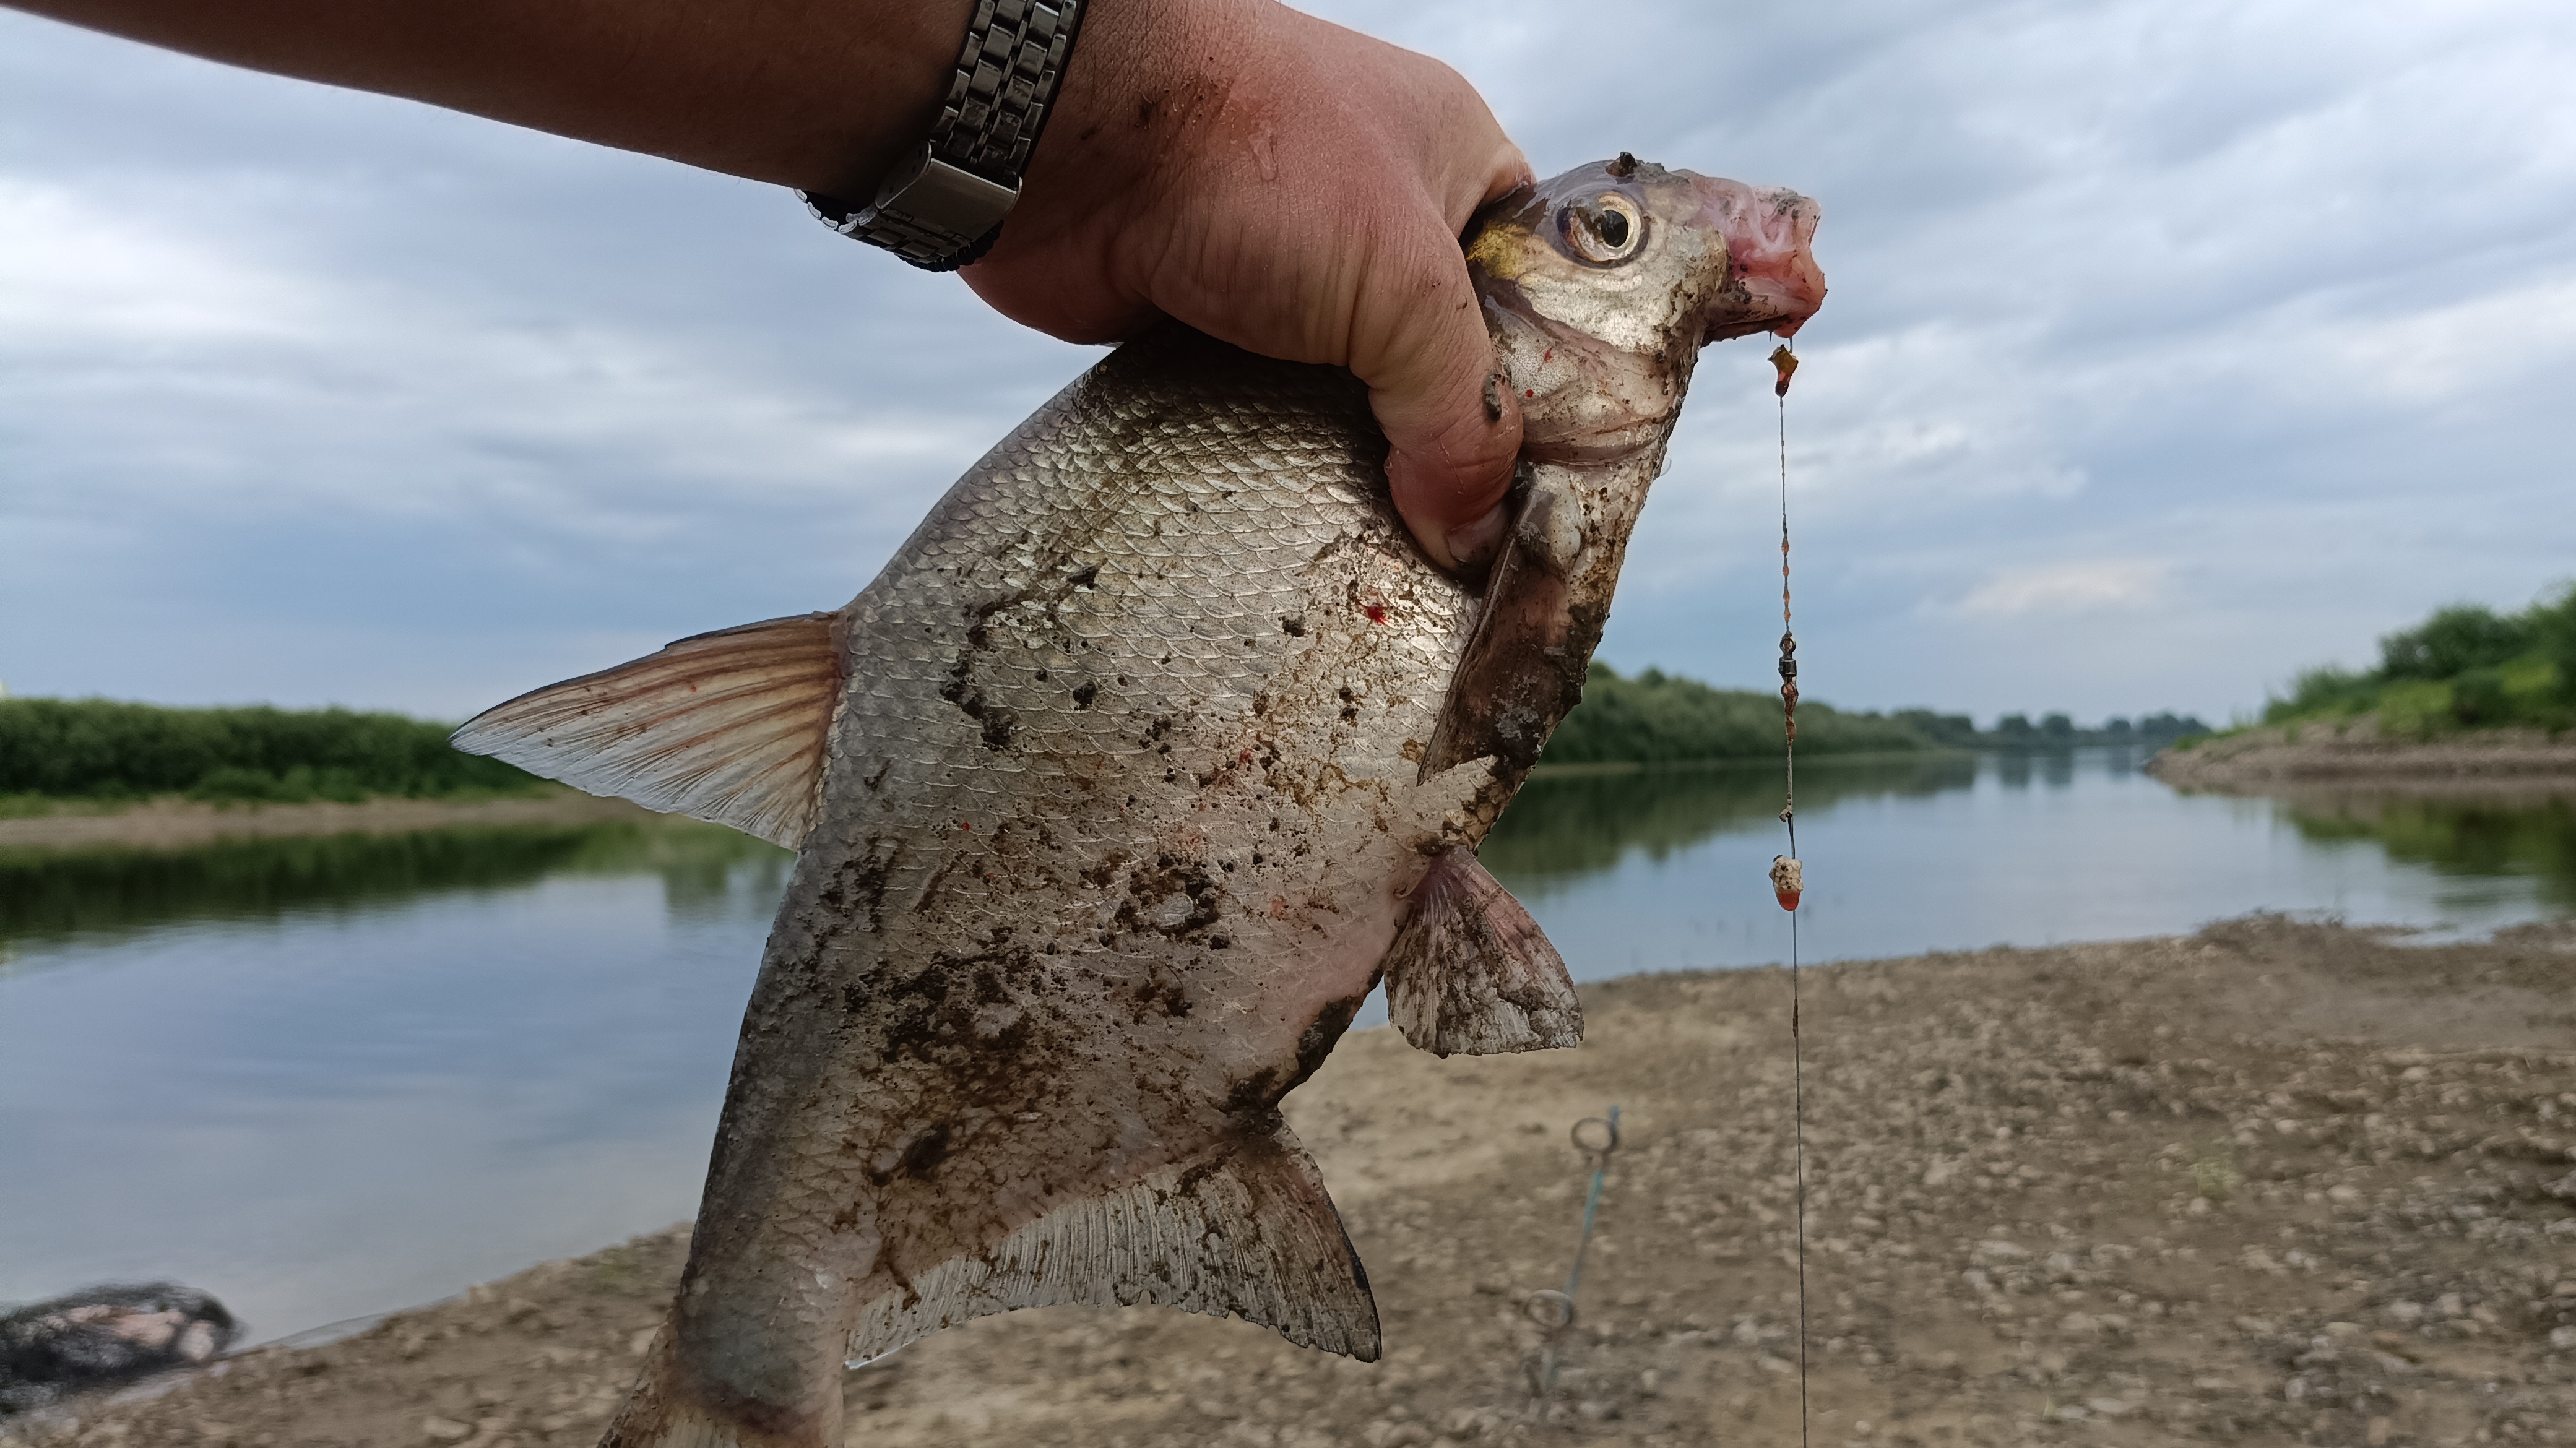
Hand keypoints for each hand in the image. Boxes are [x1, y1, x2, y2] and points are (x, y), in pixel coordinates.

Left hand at [962, 0, 1531, 571]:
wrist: (1064, 131)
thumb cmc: (1254, 152)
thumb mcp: (1405, 287)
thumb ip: (1459, 417)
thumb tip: (1472, 538)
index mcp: (1453, 163)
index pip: (1534, 288)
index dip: (1547, 384)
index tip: (1543, 485)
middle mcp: (1373, 215)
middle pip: (1437, 359)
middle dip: (1441, 445)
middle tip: (1460, 541)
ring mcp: (1283, 270)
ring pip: (1343, 398)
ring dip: (1350, 466)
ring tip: (1378, 553)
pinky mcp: (1205, 321)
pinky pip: (1258, 414)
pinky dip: (1268, 462)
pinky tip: (1287, 521)